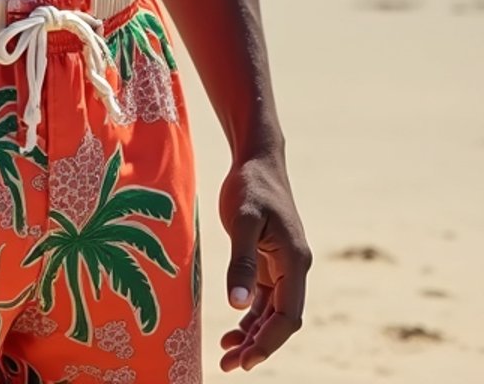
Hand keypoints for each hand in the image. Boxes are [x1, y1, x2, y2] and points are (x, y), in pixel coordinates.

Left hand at [218, 152, 311, 371]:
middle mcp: (295, 268)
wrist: (257, 160)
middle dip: (259, 345)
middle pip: (282, 320)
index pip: (288, 316)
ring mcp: (284, 266)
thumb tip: (236, 305)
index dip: (268, 341)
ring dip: (253, 335)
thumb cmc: (250, 186)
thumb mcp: (242, 220)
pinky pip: (264, 299)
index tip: (245, 359)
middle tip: (230, 365)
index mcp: (296, 261)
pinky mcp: (270, 261)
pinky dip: (250, 317)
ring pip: (273, 313)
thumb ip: (241, 261)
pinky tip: (233, 331)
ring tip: (227, 356)